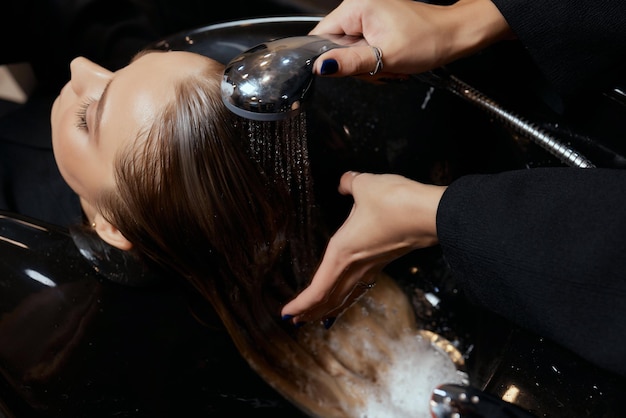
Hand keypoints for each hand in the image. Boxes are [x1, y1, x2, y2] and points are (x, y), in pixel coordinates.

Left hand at [281, 171, 445, 324]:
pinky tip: (349, 294)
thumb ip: (349, 183)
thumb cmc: (395, 202)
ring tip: (317, 317)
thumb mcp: (365, 185)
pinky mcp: (385, 261)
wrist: (430, 213)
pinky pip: (360, 286)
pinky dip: (347, 296)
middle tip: (296, 321)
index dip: (300, 304)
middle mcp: (356, 265)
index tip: (285, 313)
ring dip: (329, 308)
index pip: (317, 289)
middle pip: (329, 299)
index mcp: (342, 253)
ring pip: (346, 295)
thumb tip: (344, 181)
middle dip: (311, 311)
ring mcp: (372, 266)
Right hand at [310, 0, 511, 76]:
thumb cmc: (427, 40)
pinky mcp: (377, 27)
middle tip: (380, 67)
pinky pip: (364, 51)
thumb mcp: (385, 57)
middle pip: (336, 47)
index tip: (350, 67)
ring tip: (389, 64)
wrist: (454, 36)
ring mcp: (368, 17)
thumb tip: (321, 67)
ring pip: (351, 53)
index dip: (330, 57)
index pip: (321, 36)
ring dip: (368, 66)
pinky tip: (390, 62)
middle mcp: (359, 8)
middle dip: (356, 65)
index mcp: (356, 7)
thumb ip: (350, 63)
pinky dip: (376, 62)